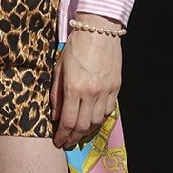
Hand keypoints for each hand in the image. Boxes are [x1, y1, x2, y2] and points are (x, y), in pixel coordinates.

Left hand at [50, 28, 121, 149]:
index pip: (67, 121)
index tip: (58, 142)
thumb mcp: (59, 68)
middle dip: (73, 138)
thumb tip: (55, 115)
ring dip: (86, 131)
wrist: (99, 30)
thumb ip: (56, 93)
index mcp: (74, 88)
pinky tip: (92, 121)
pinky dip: (99, 120)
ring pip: (97, 121)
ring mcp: (106, 91)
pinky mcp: (116, 87)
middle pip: (82, 126)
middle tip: (67, 142)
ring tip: (78, 134)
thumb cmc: (76, 46)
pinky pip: (108, 111)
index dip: (62, 135)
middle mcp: (91, 93)